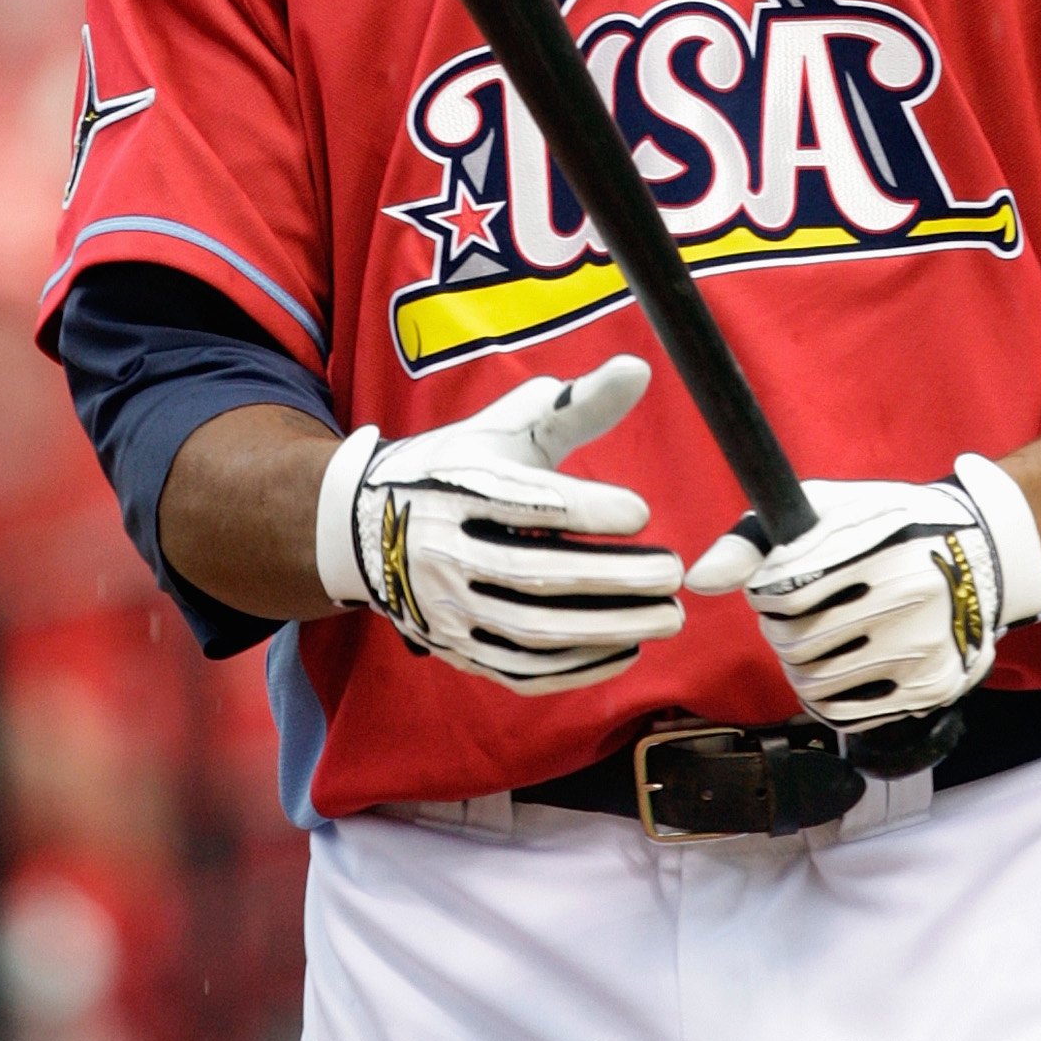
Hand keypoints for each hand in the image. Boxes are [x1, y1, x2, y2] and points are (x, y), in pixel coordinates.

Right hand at [314, 354, 683, 690]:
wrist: (368, 528)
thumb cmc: (458, 467)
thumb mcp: (504, 427)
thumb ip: (574, 403)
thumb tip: (639, 369)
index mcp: (453, 485)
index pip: (520, 500)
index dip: (582, 507)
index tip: (642, 511)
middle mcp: (441, 549)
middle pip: (530, 573)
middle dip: (610, 578)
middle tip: (673, 573)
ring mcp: (445, 608)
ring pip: (530, 630)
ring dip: (606, 628)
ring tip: (666, 616)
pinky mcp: (454, 650)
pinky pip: (520, 670)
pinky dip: (577, 667)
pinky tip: (627, 648)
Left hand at [685, 455, 1040, 732]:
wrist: (979, 555)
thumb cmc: (888, 527)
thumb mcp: (829, 508)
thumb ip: (757, 539)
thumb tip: (698, 581)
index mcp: (879, 546)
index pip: (781, 592)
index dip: (764, 591)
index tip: (778, 582)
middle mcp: (908, 598)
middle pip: (795, 641)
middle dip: (778, 629)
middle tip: (796, 614)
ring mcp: (924, 648)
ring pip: (814, 682)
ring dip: (798, 665)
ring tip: (816, 640)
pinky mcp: (932, 688)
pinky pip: (847, 712)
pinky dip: (824, 697)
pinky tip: (834, 670)